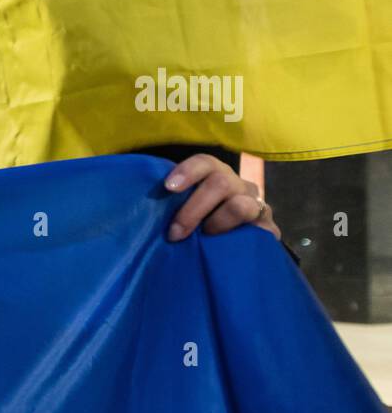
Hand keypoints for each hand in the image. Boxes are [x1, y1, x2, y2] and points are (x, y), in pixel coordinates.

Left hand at [164, 154, 280, 242]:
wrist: (237, 250)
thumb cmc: (200, 226)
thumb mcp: (186, 211)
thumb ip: (173, 204)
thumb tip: (143, 210)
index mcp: (216, 176)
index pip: (204, 163)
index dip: (187, 171)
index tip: (168, 187)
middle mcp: (238, 186)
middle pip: (221, 183)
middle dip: (194, 209)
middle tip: (175, 233)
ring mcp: (257, 206)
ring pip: (240, 206)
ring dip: (217, 223)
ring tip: (206, 238)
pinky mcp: (269, 229)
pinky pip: (260, 231)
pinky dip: (240, 239)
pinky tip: (227, 247)